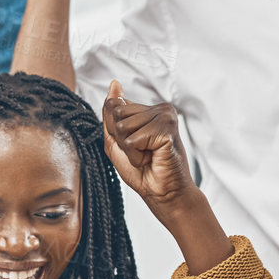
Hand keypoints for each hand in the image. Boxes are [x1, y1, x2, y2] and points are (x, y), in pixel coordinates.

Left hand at [101, 81, 194, 211]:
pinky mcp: (167, 129)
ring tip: (147, 155)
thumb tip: (114, 84)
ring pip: (122, 126)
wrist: (163, 194)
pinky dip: (136, 156)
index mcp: (147, 110)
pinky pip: (132, 140)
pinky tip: (153, 158)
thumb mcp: (117, 141)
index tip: (134, 145)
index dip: (115, 131)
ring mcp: (165, 116)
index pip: (113, 105)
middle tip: (142, 152)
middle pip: (116, 113)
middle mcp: (159, 108)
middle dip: (121, 139)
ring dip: (129, 149)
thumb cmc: (142, 171)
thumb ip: (111, 113)